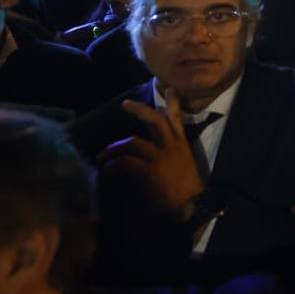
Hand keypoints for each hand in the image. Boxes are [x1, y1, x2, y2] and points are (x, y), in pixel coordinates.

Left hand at [97, 91, 204, 219]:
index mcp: (181, 144)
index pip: (177, 119)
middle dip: (139, 110)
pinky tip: (108, 170)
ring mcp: (160, 158)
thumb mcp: (184, 164)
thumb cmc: (189, 188)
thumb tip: (153, 149)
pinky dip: (113, 165)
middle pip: (155, 121)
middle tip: (125, 104)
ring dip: (114, 147)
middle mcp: (171, 147)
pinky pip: (126, 163)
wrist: (192, 205)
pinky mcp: (149, 172)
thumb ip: (171, 153)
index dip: (173, 103)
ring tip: (103, 155)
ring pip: (132, 142)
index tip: (169, 89)